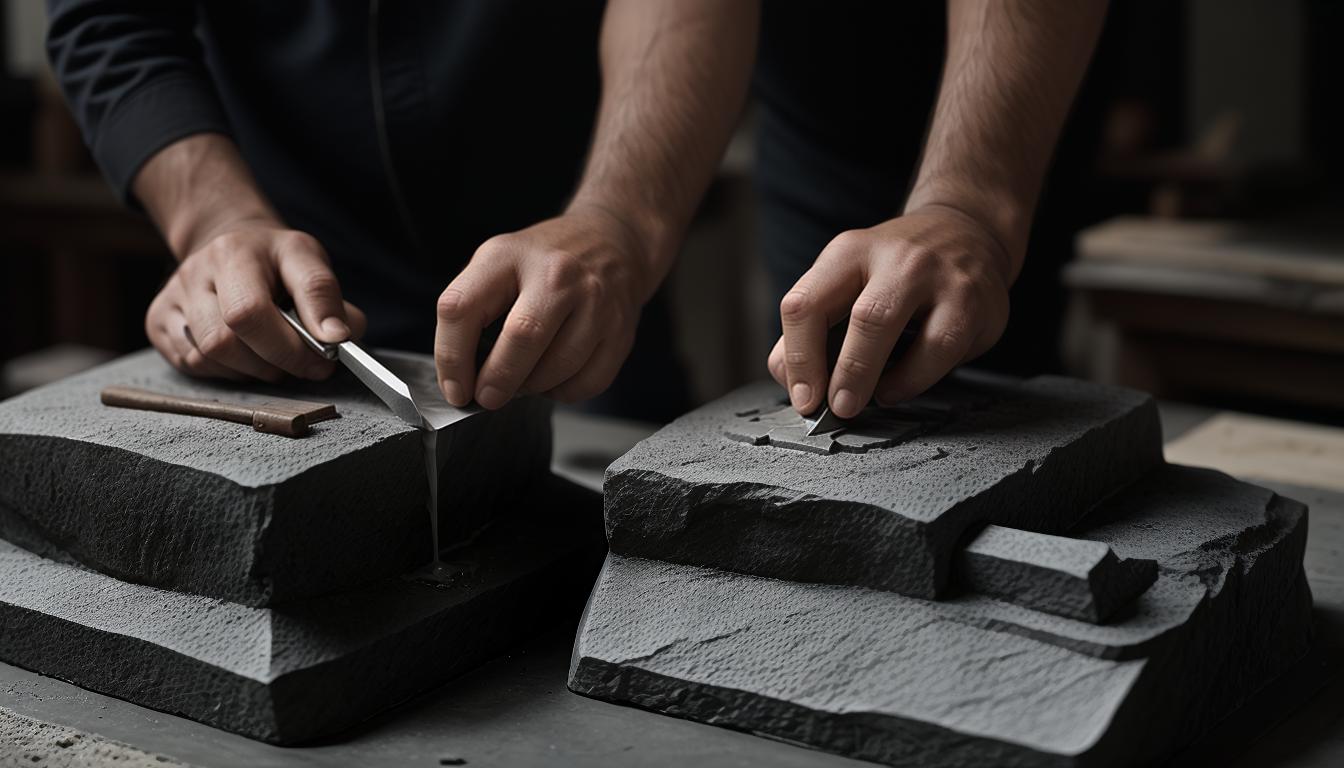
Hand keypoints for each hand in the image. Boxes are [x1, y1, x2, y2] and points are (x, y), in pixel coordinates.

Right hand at [146, 218, 365, 381]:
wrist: (230, 246)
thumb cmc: (275, 261)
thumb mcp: (309, 262)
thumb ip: (327, 298)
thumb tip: (337, 338)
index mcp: (236, 252)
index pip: (252, 311)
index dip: (293, 345)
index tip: (328, 356)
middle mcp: (196, 271)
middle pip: (226, 340)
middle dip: (275, 361)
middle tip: (305, 363)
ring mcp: (173, 296)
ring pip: (208, 357)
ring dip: (252, 370)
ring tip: (275, 356)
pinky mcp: (158, 320)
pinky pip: (193, 364)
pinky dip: (228, 371)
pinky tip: (246, 355)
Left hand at [435, 205, 650, 408]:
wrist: (612, 241)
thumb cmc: (544, 261)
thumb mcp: (498, 262)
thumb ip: (473, 309)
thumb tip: (461, 377)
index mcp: (508, 255)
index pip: (462, 308)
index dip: (450, 358)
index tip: (455, 388)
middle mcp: (556, 274)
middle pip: (521, 338)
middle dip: (497, 380)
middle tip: (488, 397)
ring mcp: (594, 302)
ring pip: (556, 369)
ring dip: (532, 388)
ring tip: (524, 378)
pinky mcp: (620, 331)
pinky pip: (586, 383)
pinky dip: (563, 391)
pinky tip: (555, 376)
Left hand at [768, 204, 1011, 416]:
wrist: (967, 231)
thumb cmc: (896, 270)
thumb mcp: (849, 280)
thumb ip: (814, 325)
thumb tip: (788, 377)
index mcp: (848, 252)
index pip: (805, 304)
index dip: (798, 359)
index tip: (803, 398)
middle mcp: (894, 257)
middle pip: (860, 318)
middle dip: (843, 373)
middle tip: (835, 409)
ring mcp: (938, 276)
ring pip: (901, 331)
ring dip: (876, 378)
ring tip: (868, 400)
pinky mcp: (972, 302)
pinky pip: (940, 350)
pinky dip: (913, 379)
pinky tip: (898, 388)